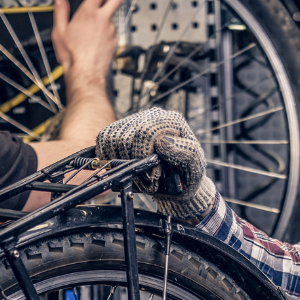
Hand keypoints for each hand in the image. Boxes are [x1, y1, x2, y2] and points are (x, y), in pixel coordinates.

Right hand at [51, 0, 122, 85]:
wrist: (86, 73)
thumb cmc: (73, 55)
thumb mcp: (59, 31)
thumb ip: (60, 11)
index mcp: (88, 14)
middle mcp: (103, 20)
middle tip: (101, 2)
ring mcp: (111, 31)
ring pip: (112, 18)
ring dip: (104, 19)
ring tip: (91, 30)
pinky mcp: (115, 42)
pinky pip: (112, 32)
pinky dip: (105, 33)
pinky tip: (95, 41)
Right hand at [96, 108, 216, 218]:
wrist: (178, 183)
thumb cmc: (188, 173)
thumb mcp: (195, 166)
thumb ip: (186, 152)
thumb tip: (163, 141)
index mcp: (172, 121)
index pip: (145, 132)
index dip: (143, 156)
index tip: (152, 173)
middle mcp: (152, 116)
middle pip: (125, 137)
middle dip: (133, 163)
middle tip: (147, 178)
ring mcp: (135, 121)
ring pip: (112, 140)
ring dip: (122, 162)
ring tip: (140, 173)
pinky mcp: (120, 130)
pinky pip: (103, 140)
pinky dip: (109, 157)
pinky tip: (126, 165)